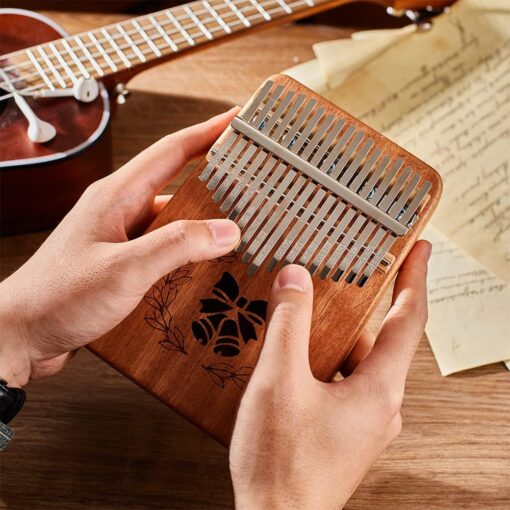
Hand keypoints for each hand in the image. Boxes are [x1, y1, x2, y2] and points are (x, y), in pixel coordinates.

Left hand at [0, 109, 240, 386]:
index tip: (237, 120)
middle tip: (251, 184)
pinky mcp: (122, 264)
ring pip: (174, 222)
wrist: (20, 335)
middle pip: (177, 184)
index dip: (208, 132)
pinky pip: (165, 250)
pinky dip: (188, 255)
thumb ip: (177, 245)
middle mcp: (121, 211)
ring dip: (204, 226)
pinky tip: (206, 271)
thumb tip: (227, 230)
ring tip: (239, 233)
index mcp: (117, 196)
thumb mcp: (124, 268)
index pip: (172, 151)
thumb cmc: (58, 296)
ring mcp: (121, 238)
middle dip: (215, 181)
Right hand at [230, 241, 430, 509]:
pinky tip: (294, 355)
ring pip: (357, 361)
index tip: (419, 251)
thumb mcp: (279, 381)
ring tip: (311, 310)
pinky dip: (325, 359)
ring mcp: (361, 420)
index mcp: (378, 390)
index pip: (408, 321)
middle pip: (380, 339)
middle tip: (351, 272)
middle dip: (367, 304)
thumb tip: (296, 278)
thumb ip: (288, 323)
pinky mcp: (342, 430)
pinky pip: (342, 380)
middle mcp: (379, 405)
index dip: (414, 279)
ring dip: (338, 334)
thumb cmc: (281, 463)